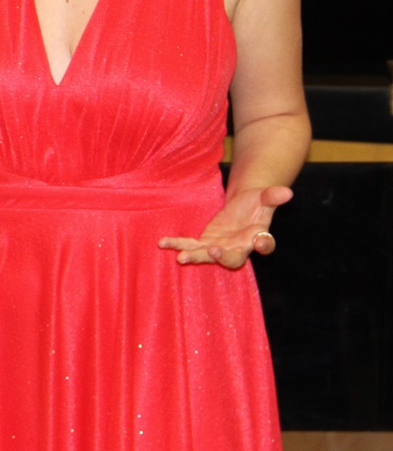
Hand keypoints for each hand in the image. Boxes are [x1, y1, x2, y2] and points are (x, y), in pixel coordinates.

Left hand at [158, 184, 292, 268]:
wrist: (242, 207)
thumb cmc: (256, 203)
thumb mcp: (264, 196)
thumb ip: (273, 196)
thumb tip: (288, 191)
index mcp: (259, 237)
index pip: (266, 244)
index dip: (264, 245)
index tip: (260, 241)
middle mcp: (240, 247)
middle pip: (234, 258)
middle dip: (223, 257)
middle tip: (214, 251)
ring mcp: (221, 248)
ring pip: (208, 256)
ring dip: (195, 256)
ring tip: (181, 256)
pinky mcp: (205, 243)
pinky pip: (190, 245)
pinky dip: (177, 244)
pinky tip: (162, 242)